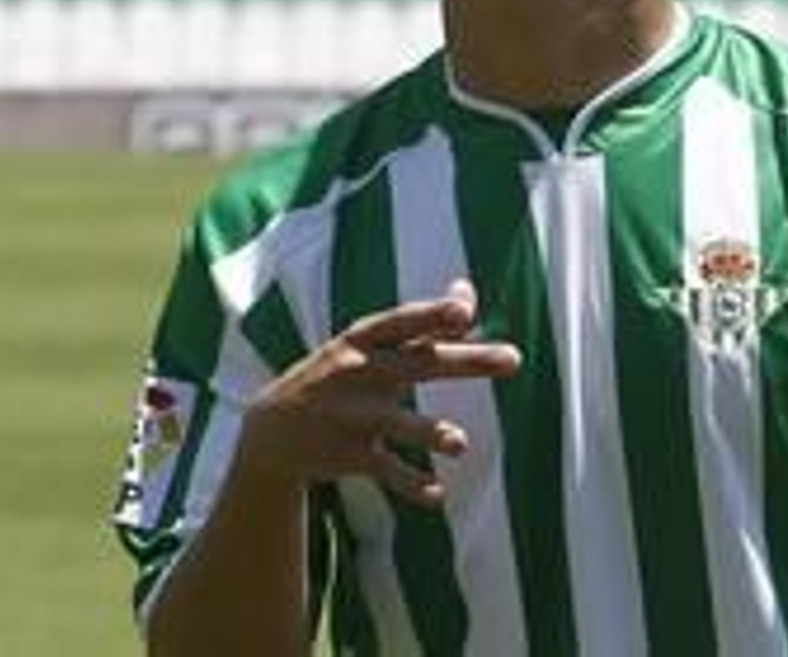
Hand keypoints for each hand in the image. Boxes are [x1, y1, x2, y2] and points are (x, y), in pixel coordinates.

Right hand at [234, 280, 520, 508]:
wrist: (272, 429)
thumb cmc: (339, 373)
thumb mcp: (368, 342)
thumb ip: (422, 322)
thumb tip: (468, 292)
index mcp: (364, 339)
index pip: (404, 322)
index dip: (433, 315)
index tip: (465, 312)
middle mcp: (359, 373)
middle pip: (420, 363)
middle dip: (467, 361)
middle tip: (515, 359)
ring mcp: (352, 416)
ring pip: (397, 424)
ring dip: (429, 433)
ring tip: (460, 443)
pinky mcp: (349, 455)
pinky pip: (385, 470)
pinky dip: (409, 484)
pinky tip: (438, 496)